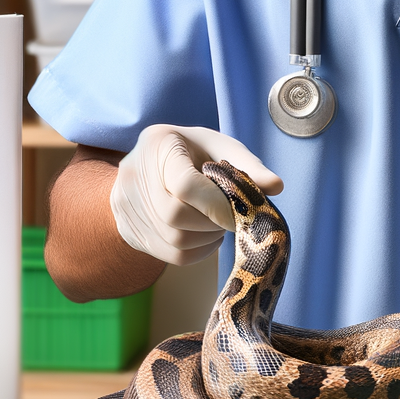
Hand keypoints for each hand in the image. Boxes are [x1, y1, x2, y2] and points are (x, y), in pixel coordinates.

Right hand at [109, 125, 282, 265]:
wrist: (149, 164)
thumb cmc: (193, 152)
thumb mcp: (220, 148)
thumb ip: (248, 166)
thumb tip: (276, 186)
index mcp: (158, 143)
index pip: (184, 184)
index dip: (216, 206)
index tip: (237, 215)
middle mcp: (133, 173)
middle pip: (175, 216)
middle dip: (211, 224)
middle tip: (229, 218)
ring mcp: (124, 204)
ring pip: (173, 240)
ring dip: (206, 239)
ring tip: (217, 224)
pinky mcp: (126, 229)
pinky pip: (168, 255)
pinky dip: (196, 252)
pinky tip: (204, 236)